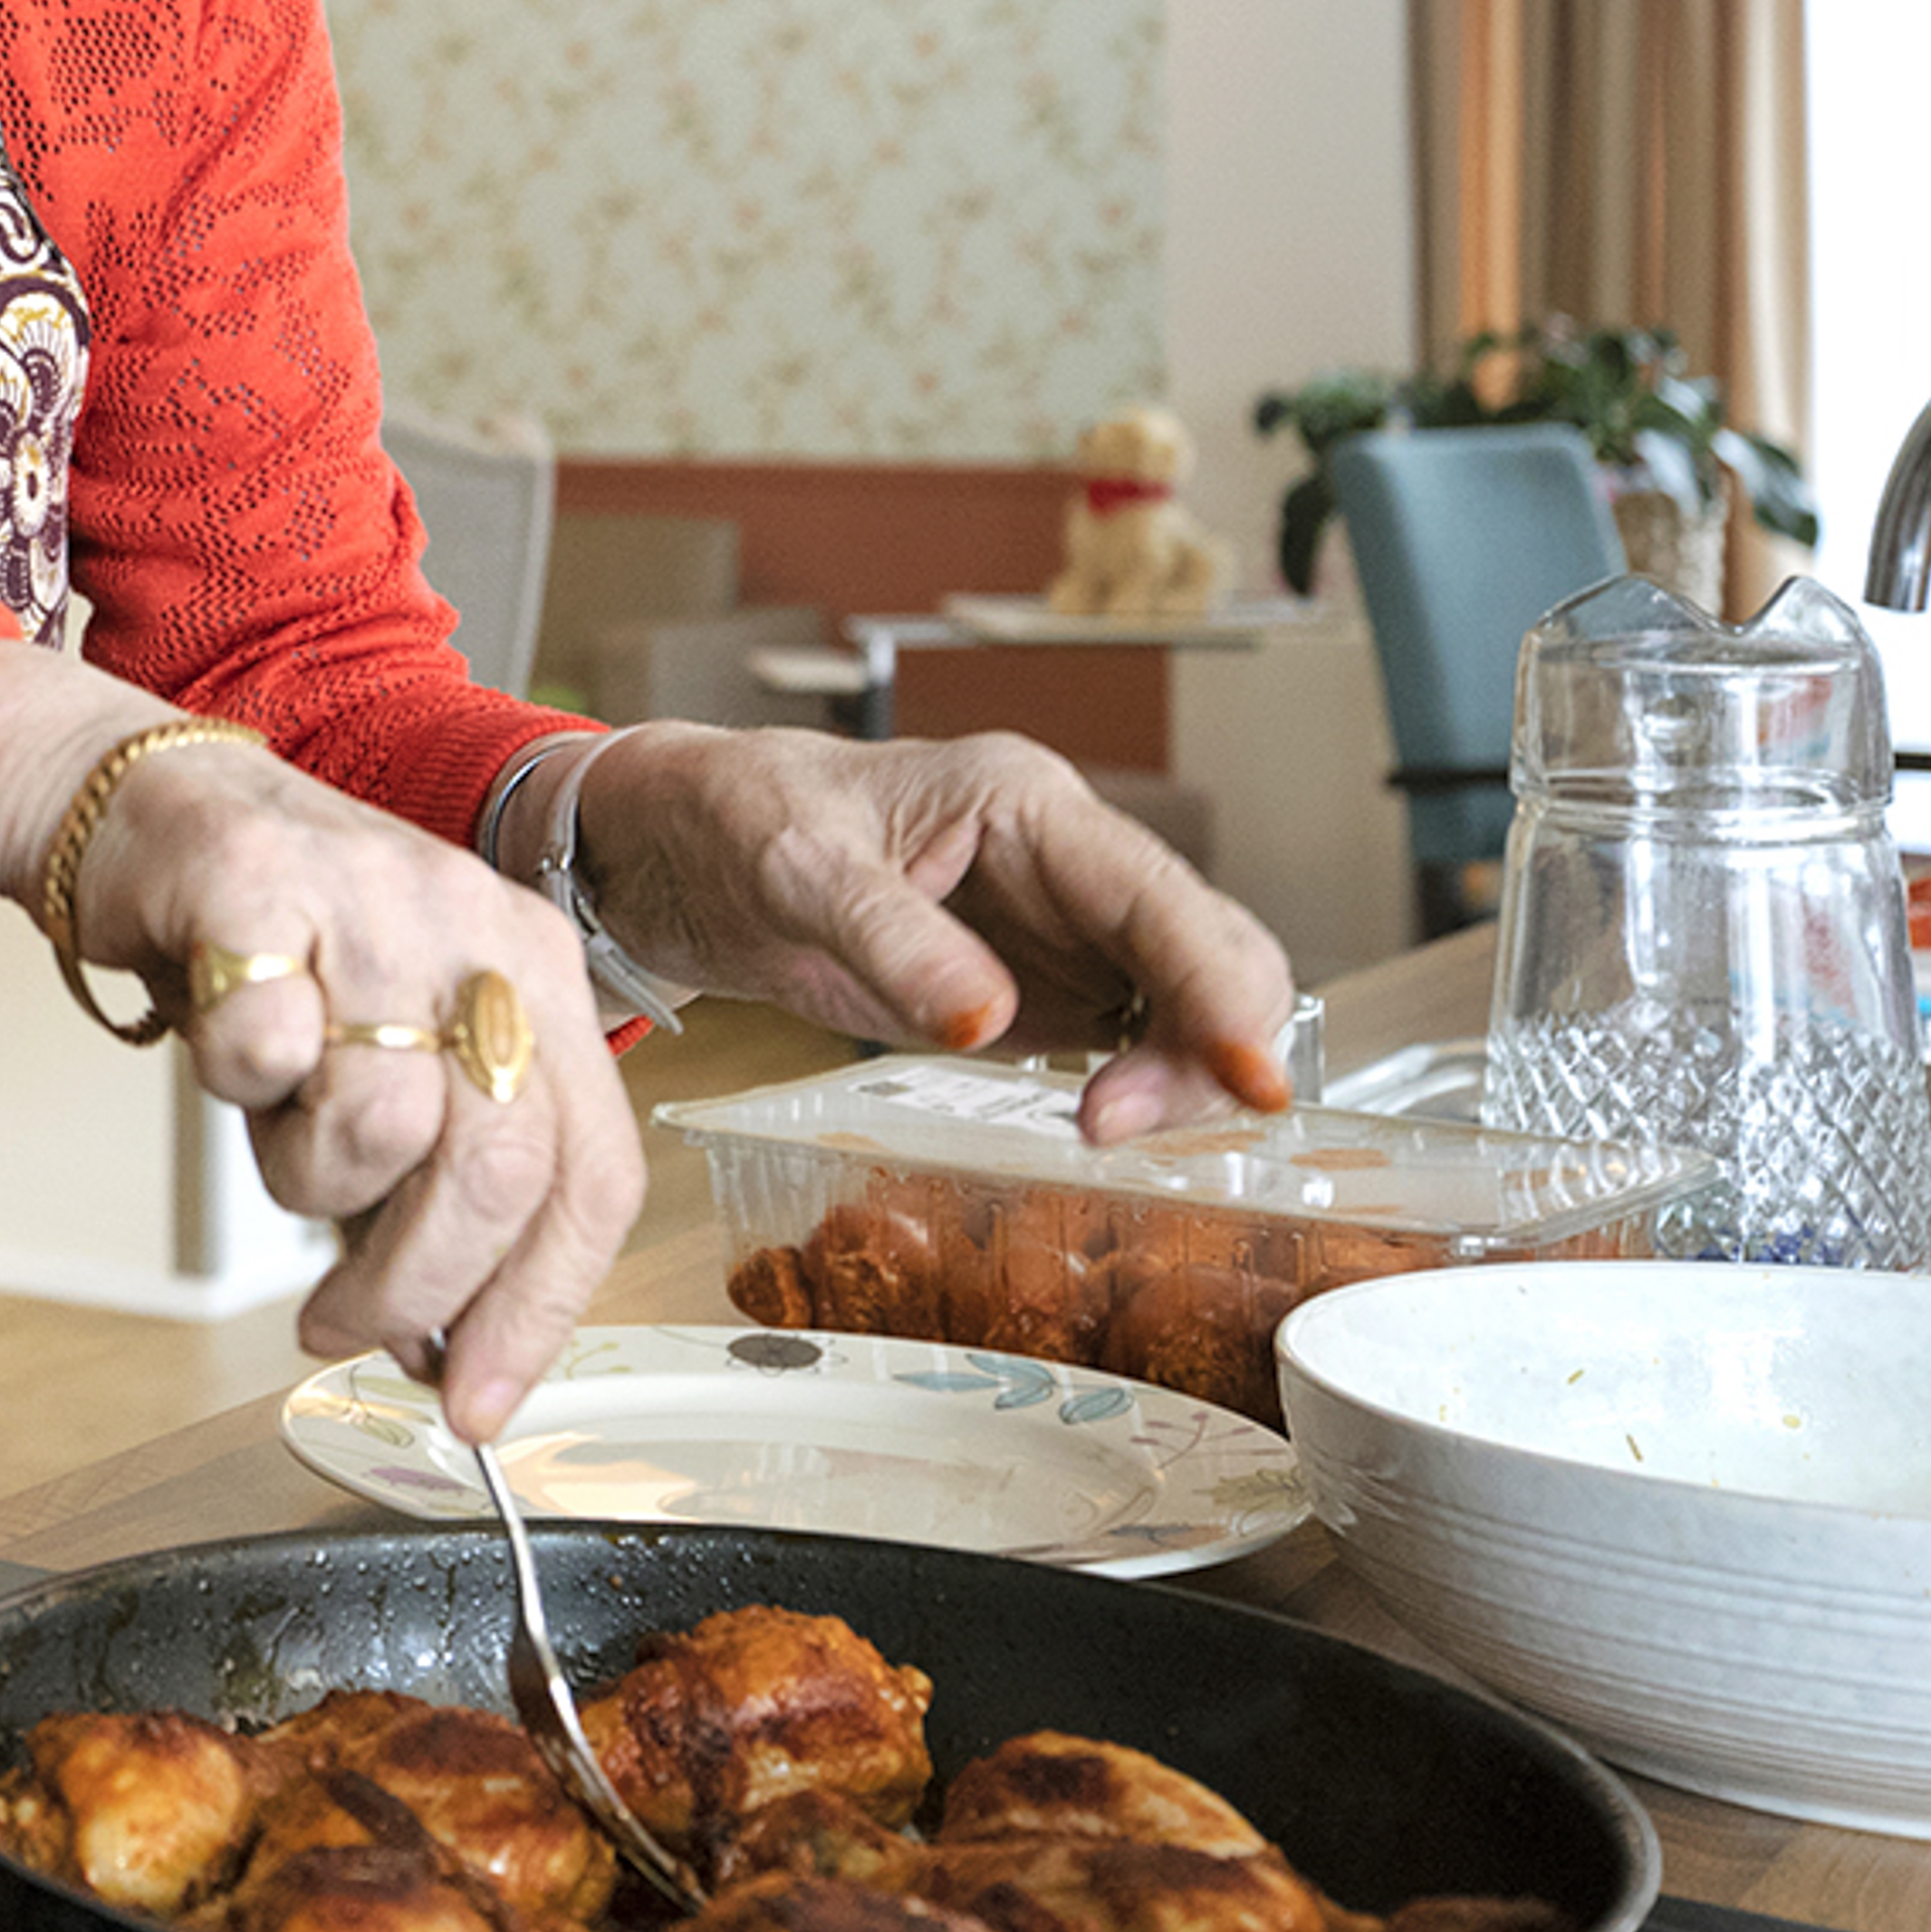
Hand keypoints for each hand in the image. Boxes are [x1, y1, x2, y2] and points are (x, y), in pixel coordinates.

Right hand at [0, 652, 645, 1435]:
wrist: (147, 808)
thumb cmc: (277, 953)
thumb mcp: (387, 1066)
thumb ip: (427, 1195)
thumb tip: (439, 1352)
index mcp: (539, 975)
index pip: (593, 1177)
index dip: (538, 1313)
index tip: (477, 1404)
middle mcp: (479, 928)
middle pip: (497, 1168)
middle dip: (414, 1287)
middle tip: (342, 1328)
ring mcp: (378, 898)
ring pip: (380, 1121)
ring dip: (306, 1175)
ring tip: (275, 1131)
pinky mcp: (262, 882)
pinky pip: (262, 1048)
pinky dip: (231, 1078)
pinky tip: (222, 1042)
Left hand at [562, 721, 1295, 1141]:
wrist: (681, 847)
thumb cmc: (737, 819)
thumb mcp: (796, 870)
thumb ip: (894, 942)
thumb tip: (987, 1021)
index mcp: (1025, 802)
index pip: (1161, 897)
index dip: (1221, 989)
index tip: (1249, 1079)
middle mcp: (1066, 859)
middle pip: (1209, 950)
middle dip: (1206, 1043)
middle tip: (1121, 1126)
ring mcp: (1062, 924)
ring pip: (1188, 998)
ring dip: (1180, 1074)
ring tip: (1101, 1129)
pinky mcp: (1038, 984)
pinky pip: (1133, 1035)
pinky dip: (1146, 1084)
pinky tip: (1104, 1125)